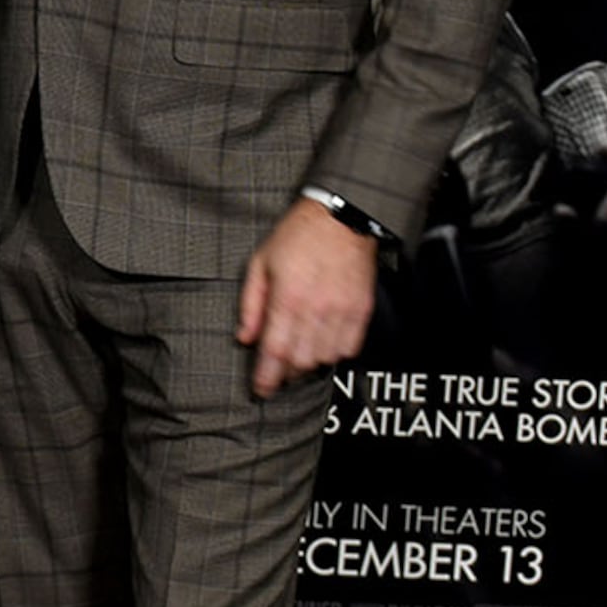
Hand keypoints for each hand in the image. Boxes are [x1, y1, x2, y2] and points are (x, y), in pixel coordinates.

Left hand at [236, 203, 379, 397]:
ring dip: (309, 362)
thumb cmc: (299, 235)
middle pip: (300, 361)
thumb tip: (245, 337)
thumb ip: (251, 304)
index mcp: (288, 298)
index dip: (266, 378)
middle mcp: (316, 309)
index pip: (274, 352)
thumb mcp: (261, 262)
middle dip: (285, 372)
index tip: (260, 390)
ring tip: (300, 353)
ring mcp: (342, 311)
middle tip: (277, 369)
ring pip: (324, 359)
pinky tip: (323, 343)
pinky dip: (334, 353)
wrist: (343, 216)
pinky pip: (349, 348)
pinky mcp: (361, 310)